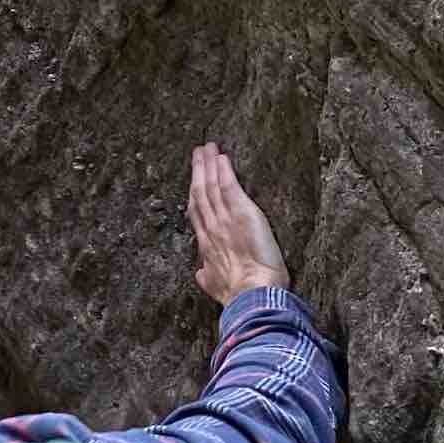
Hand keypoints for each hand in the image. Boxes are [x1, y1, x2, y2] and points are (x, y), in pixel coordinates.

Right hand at [189, 144, 289, 306]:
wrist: (250, 294)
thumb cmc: (237, 294)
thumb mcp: (216, 287)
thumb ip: (207, 277)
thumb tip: (199, 274)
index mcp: (207, 245)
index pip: (198, 214)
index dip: (194, 195)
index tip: (193, 182)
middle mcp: (212, 228)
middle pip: (200, 194)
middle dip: (198, 172)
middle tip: (197, 153)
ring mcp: (225, 218)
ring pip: (212, 186)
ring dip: (208, 166)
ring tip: (207, 148)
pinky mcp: (242, 212)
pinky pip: (229, 187)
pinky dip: (224, 171)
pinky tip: (221, 158)